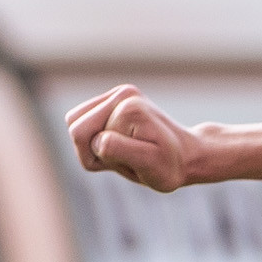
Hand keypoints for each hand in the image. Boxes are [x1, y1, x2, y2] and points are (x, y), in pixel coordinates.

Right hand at [64, 84, 202, 192]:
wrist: (187, 156)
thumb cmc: (169, 167)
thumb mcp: (149, 165)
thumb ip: (119, 150)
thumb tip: (98, 139)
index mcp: (128, 108)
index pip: (82, 136)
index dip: (98, 159)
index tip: (132, 161)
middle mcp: (123, 95)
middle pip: (74, 126)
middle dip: (93, 150)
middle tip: (125, 157)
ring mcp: (120, 94)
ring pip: (76, 123)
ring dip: (94, 144)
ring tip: (124, 150)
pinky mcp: (116, 99)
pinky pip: (84, 120)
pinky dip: (97, 138)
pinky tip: (122, 142)